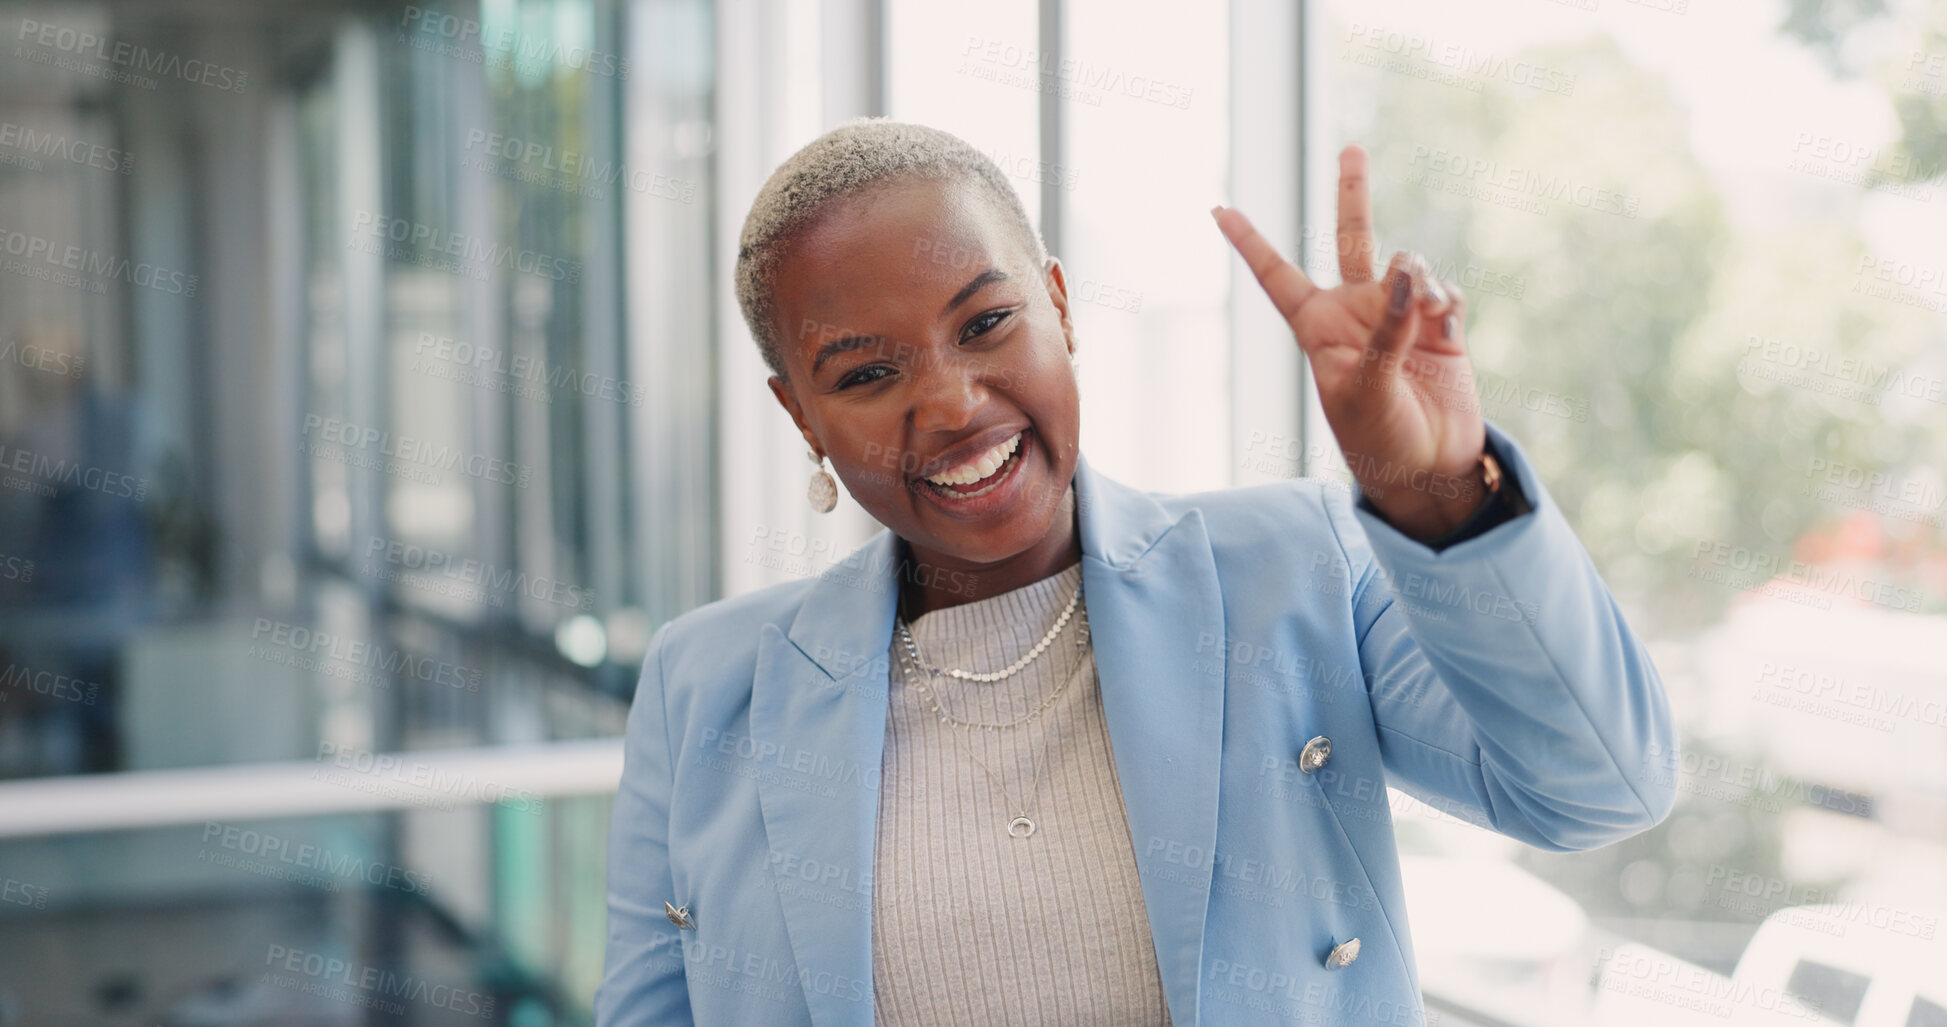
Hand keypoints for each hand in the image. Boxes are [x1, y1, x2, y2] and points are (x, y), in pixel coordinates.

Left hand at [1212, 144, 1487, 542]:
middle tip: (1351, 148)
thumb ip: (1386, 331)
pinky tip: (1445, 321)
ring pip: (1410, 263)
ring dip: (1419, 277)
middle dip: (1353, 193)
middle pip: (1351, 239)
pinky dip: (1444, 298)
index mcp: (1318, 328)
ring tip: (1427, 309)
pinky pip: (1444, 290)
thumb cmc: (1379, 440)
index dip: (1250, 243)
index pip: (1277, 276)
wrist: (1430, 468)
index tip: (1218, 209)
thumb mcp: (1366, 391)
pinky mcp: (1442, 326)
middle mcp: (1357, 312)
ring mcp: (1400, 315)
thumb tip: (1408, 272)